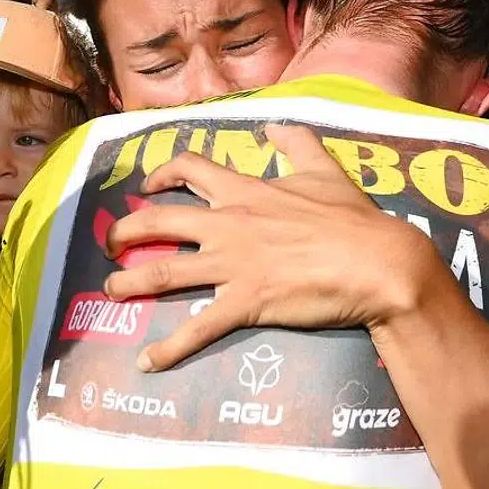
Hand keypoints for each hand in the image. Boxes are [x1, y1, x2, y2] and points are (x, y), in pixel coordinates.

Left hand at [103, 123, 441, 371]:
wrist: (377, 262)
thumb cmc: (352, 218)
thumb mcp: (325, 170)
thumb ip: (297, 143)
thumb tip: (275, 125)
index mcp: (244, 191)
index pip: (189, 168)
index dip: (160, 172)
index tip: (148, 184)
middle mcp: (227, 224)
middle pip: (156, 220)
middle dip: (124, 231)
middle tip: (111, 242)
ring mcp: (232, 264)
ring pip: (162, 273)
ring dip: (129, 283)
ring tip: (111, 290)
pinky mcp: (244, 302)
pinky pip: (197, 327)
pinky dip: (168, 348)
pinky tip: (146, 363)